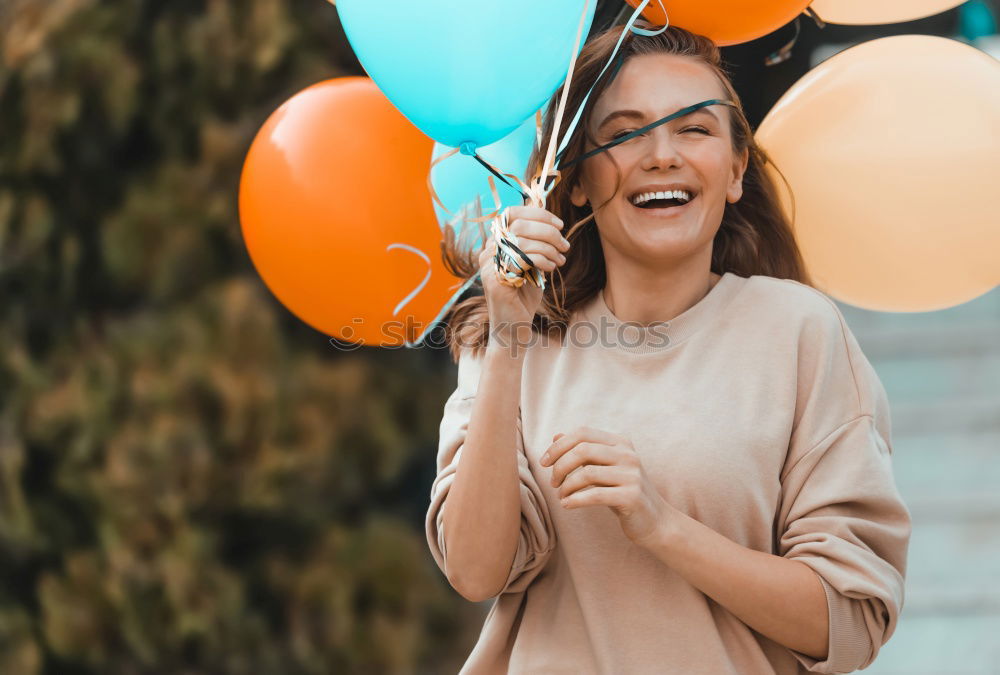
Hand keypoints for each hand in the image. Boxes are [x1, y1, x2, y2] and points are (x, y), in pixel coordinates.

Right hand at [479, 205, 569, 345]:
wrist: (513, 328)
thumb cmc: (523, 294)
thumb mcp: (531, 261)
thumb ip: (533, 240)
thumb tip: (543, 212)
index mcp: (495, 243)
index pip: (512, 213)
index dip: (538, 214)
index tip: (559, 224)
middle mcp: (487, 251)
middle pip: (519, 224)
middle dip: (548, 232)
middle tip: (565, 245)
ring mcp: (489, 265)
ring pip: (522, 240)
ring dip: (549, 248)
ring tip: (561, 260)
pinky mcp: (495, 280)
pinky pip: (523, 259)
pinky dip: (543, 260)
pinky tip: (552, 269)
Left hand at [539, 426, 672, 548]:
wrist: (654, 521)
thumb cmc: (623, 492)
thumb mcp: (603, 468)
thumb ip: (583, 452)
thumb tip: (556, 436)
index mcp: (620, 442)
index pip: (583, 433)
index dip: (559, 445)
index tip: (544, 462)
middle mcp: (628, 454)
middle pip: (582, 450)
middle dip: (560, 466)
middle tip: (553, 483)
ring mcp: (632, 475)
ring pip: (586, 473)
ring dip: (566, 486)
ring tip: (561, 496)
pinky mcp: (632, 496)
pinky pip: (595, 495)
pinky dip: (575, 500)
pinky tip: (566, 505)